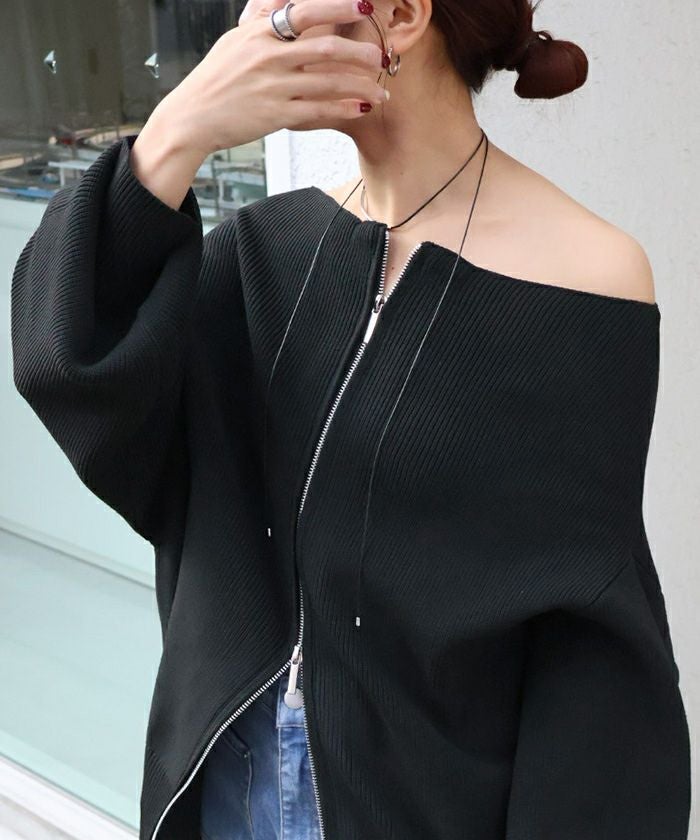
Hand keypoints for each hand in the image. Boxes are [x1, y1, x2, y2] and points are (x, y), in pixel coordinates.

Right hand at [153, 0, 387, 156]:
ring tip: (379, 89)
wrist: (193, 116)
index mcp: (260, 32)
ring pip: (328, 82)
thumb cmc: (215, 80)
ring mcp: (273, 87)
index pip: (306, 12)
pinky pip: (319, 111)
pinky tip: (359, 108)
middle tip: (380, 56)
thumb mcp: (235, 41)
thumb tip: (281, 4)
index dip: (338, 7)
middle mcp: (269, 57)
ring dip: (359, 85)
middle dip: (359, 52)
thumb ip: (262, 23)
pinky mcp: (276, 116)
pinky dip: (343, 109)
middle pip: (326, 48)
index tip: (362, 7)